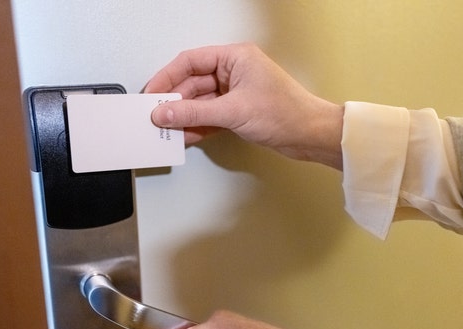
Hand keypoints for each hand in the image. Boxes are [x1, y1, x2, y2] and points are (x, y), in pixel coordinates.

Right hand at [144, 43, 344, 168]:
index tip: (151, 94)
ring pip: (200, 102)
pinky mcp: (238, 111)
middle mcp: (234, 71)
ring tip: (168, 130)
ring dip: (185, 117)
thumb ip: (194, 113)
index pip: (191, 62)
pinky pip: (209, 116)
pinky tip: (186, 136)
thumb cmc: (287, 112)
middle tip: (156, 117)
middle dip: (175, 102)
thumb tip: (166, 113)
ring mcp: (236, 92)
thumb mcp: (233, 111)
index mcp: (235, 57)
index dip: (167, 77)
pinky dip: (198, 126)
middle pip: (193, 83)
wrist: (310, 135)